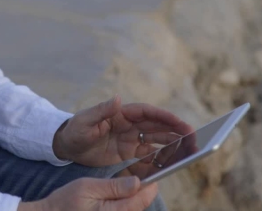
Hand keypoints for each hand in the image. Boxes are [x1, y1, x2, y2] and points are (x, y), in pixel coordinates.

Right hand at [17, 176, 157, 210]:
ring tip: (130, 184)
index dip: (149, 187)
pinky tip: (120, 195)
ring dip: (134, 198)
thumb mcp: (88, 187)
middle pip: (138, 207)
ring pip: (132, 210)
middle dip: (141, 193)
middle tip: (140, 177)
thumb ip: (114, 187)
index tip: (152, 176)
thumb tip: (137, 183)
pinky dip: (125, 203)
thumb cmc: (67, 201)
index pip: (141, 201)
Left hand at [52, 96, 192, 170]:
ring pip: (157, 140)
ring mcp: (131, 138)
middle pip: (157, 126)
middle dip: (176, 131)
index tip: (180, 123)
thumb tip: (117, 99)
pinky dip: (160, 158)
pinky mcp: (128, 152)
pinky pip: (148, 155)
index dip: (165, 117)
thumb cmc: (75, 130)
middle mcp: (130, 124)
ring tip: (189, 150)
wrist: (67, 146)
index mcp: (121, 113)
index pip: (147, 113)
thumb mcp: (85, 121)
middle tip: (194, 138)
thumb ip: (101, 111)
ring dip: (173, 144)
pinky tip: (172, 163)